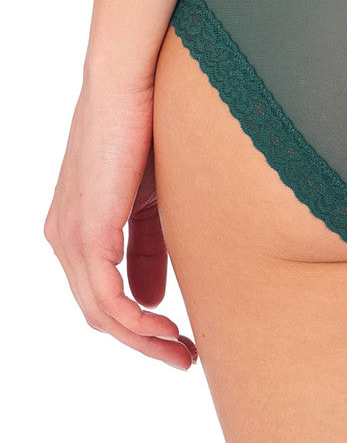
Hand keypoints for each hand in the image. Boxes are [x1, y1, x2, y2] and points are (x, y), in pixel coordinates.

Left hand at [44, 77, 196, 369]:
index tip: (182, 341)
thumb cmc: (147, 128)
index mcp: (76, 229)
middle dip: (145, 343)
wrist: (131, 83)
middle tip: (187, 359)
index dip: (140, 327)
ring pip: (101, 313)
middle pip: (98, 314)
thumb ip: (147, 251)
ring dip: (145, 339)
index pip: (101, 297)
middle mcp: (64, 238)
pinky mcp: (87, 231)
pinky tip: (166, 326)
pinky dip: (136, 321)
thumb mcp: (151, 202)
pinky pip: (106, 296)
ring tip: (184, 351)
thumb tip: (150, 301)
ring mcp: (71, 236)